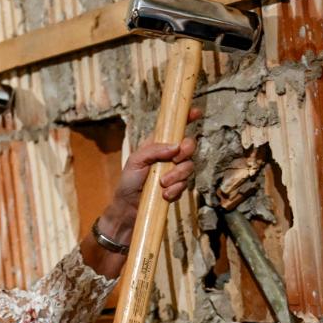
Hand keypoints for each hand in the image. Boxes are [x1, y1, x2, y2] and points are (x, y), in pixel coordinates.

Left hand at [102, 108, 200, 239]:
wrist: (128, 210)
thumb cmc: (128, 182)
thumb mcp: (135, 161)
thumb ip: (154, 150)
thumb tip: (176, 146)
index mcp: (157, 146)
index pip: (174, 129)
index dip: (186, 119)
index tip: (195, 113)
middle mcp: (168, 157)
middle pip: (189, 146)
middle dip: (185, 152)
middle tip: (175, 160)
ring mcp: (174, 172)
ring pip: (189, 167)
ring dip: (177, 176)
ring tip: (162, 184)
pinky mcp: (177, 187)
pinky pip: (185, 185)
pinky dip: (175, 190)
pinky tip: (164, 196)